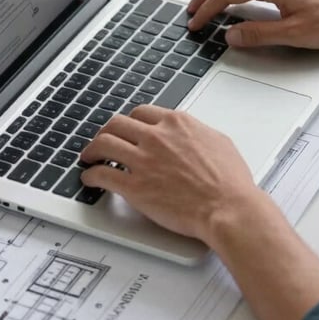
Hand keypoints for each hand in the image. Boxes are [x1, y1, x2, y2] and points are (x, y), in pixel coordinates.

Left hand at [80, 105, 259, 242]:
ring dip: (92, 150)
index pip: (142, 112)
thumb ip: (197, 133)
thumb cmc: (229, 181)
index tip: (126, 128)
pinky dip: (91, 176)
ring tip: (89, 157)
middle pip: (117, 124)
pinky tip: (90, 179)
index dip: (130, 121)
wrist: (227, 207)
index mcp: (177, 123)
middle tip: (102, 140)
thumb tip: (191, 135)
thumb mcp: (218, 141)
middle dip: (106, 131)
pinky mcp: (135, 187)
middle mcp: (157, 137)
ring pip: (104, 144)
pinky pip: (102, 175)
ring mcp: (143, 161)